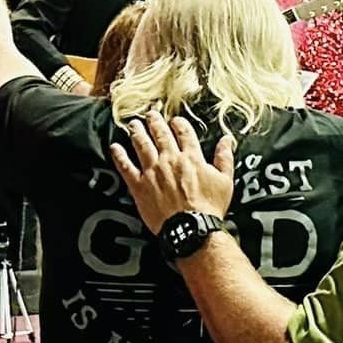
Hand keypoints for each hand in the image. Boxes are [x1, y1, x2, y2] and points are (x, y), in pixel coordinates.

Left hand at [109, 113, 236, 232]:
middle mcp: (170, 160)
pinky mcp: (139, 186)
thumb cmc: (209, 208)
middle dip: (155, 122)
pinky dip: (119, 156)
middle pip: (160, 134)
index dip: (178, 124)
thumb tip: (227, 140)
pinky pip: (126, 167)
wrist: (191, 228)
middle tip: (150, 114)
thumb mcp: (225, 181)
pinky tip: (115, 147)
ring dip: (137, 132)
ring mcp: (153, 171)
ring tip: (133, 124)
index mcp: (191, 157)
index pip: (183, 133)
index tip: (174, 120)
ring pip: (142, 145)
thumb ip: (225, 158)